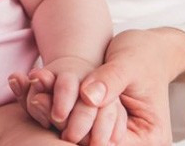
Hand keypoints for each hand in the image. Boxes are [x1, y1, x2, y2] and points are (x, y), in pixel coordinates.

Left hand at [10, 28, 184, 145]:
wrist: (149, 49)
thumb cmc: (143, 55)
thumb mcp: (128, 64)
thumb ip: (110, 81)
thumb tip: (88, 96)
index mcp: (150, 137)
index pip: (108, 144)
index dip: (81, 130)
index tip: (54, 113)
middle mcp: (135, 142)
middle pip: (94, 143)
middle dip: (66, 126)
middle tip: (36, 103)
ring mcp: (117, 134)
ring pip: (84, 135)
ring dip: (59, 119)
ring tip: (34, 99)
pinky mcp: (102, 123)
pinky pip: (80, 122)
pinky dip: (61, 109)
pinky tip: (39, 95)